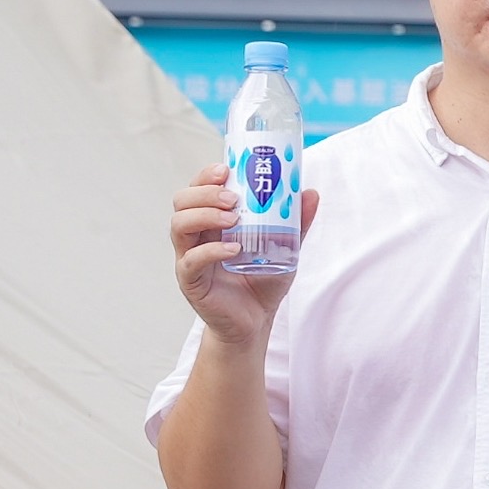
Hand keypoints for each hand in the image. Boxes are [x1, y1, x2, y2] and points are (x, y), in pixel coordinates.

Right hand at [170, 165, 319, 349]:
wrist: (256, 320)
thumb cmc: (264, 279)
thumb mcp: (286, 247)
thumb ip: (296, 222)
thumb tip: (310, 192)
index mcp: (213, 221)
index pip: (198, 189)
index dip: (206, 175)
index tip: (226, 168)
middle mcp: (196, 235)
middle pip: (182, 202)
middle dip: (204, 193)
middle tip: (233, 198)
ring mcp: (189, 256)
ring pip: (179, 226)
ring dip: (204, 216)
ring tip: (233, 219)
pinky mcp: (190, 280)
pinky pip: (190, 260)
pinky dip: (211, 251)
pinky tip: (233, 249)